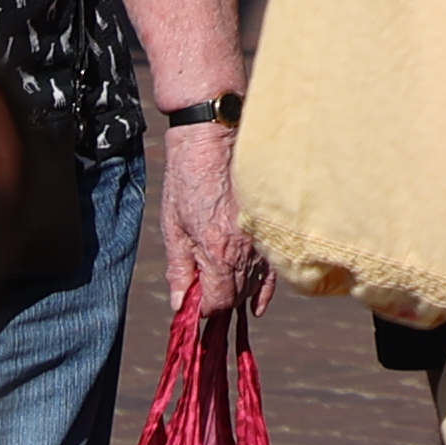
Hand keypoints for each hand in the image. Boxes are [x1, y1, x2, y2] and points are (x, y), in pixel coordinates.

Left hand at [156, 117, 267, 315]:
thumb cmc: (187, 178)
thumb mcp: (173, 226)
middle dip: (218, 301)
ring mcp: (261, 237)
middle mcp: (245, 248)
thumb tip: (180, 304)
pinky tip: (257, 304)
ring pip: (254, 284)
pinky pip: (272, 269)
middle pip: (236, 295)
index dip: (202, 308)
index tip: (192, 304)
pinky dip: (264, 288)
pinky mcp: (270, 226)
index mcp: (217, 250)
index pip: (217, 302)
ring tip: (221, 287)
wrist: (214, 136)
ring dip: (237, 291)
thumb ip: (179, 269)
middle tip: (202, 294)